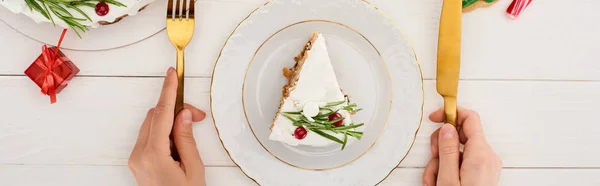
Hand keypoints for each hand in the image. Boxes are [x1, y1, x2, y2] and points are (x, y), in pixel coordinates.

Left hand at [129, 67, 206, 185]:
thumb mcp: (193, 169)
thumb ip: (186, 138)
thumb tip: (184, 114)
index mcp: (153, 155)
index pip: (161, 115)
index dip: (168, 92)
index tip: (172, 75)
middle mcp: (139, 155)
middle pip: (155, 117)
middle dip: (176, 110)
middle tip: (198, 116)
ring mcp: (136, 159)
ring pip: (152, 126)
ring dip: (170, 122)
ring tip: (191, 132)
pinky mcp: (138, 163)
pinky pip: (150, 137)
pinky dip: (164, 133)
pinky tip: (179, 141)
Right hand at [422, 108, 501, 185]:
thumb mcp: (448, 178)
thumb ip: (447, 151)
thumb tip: (447, 128)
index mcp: (480, 154)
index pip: (470, 118)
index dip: (450, 114)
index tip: (434, 117)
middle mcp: (487, 157)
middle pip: (459, 136)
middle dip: (440, 147)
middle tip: (433, 161)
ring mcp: (486, 165)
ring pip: (456, 152)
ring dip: (441, 164)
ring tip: (435, 182)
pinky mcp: (483, 173)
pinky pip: (461, 163)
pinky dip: (448, 170)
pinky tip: (440, 183)